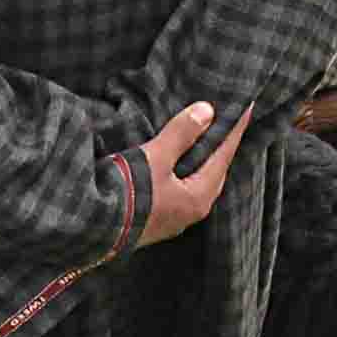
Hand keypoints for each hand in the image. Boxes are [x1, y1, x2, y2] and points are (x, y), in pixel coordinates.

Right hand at [128, 99, 251, 246]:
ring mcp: (173, 219)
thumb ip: (181, 134)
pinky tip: (177, 163)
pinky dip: (185, 171)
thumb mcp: (154, 158)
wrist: (91, 229)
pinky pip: (180, 189)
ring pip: (197, 183)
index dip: (234, 130)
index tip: (246, 107)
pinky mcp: (156, 220)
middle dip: (221, 148)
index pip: (224, 156)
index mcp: (198, 197)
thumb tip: (208, 110)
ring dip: (201, 161)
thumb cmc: (128, 194)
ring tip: (203, 140)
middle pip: (214, 172)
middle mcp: (191, 212)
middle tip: (226, 123)